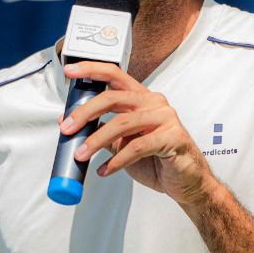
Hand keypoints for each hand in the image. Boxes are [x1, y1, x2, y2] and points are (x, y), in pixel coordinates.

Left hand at [60, 61, 216, 207]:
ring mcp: (165, 118)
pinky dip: (117, 160)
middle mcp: (154, 103)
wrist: (186, 182)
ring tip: (81, 155)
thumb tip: (71, 124)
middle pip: (113, 97)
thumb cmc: (157, 160)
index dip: (92, 70)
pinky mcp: (172, 137)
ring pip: (122, 123)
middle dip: (85, 112)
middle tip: (66, 127)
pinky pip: (137, 147)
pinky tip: (105, 170)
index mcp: (142, 98)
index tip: (70, 71)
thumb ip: (102, 131)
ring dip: (96, 141)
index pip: (115, 75)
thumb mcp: (123, 143)